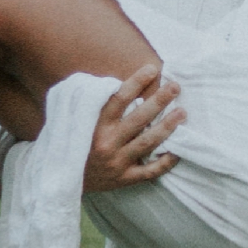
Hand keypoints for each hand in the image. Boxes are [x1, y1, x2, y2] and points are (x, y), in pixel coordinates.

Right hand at [81, 65, 184, 192]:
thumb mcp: (79, 121)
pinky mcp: (125, 178)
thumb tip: (117, 81)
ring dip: (167, 126)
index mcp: (96, 125)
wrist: (65, 178)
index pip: (119, 98)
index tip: (152, 69)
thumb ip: (97, 103)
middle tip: (175, 87)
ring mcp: (117, 162)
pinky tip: (178, 151)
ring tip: (182, 112)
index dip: (136, 82)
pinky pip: (150, 171)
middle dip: (159, 101)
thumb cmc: (77, 143)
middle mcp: (107, 142)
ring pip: (148, 142)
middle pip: (139, 118)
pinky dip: (166, 162)